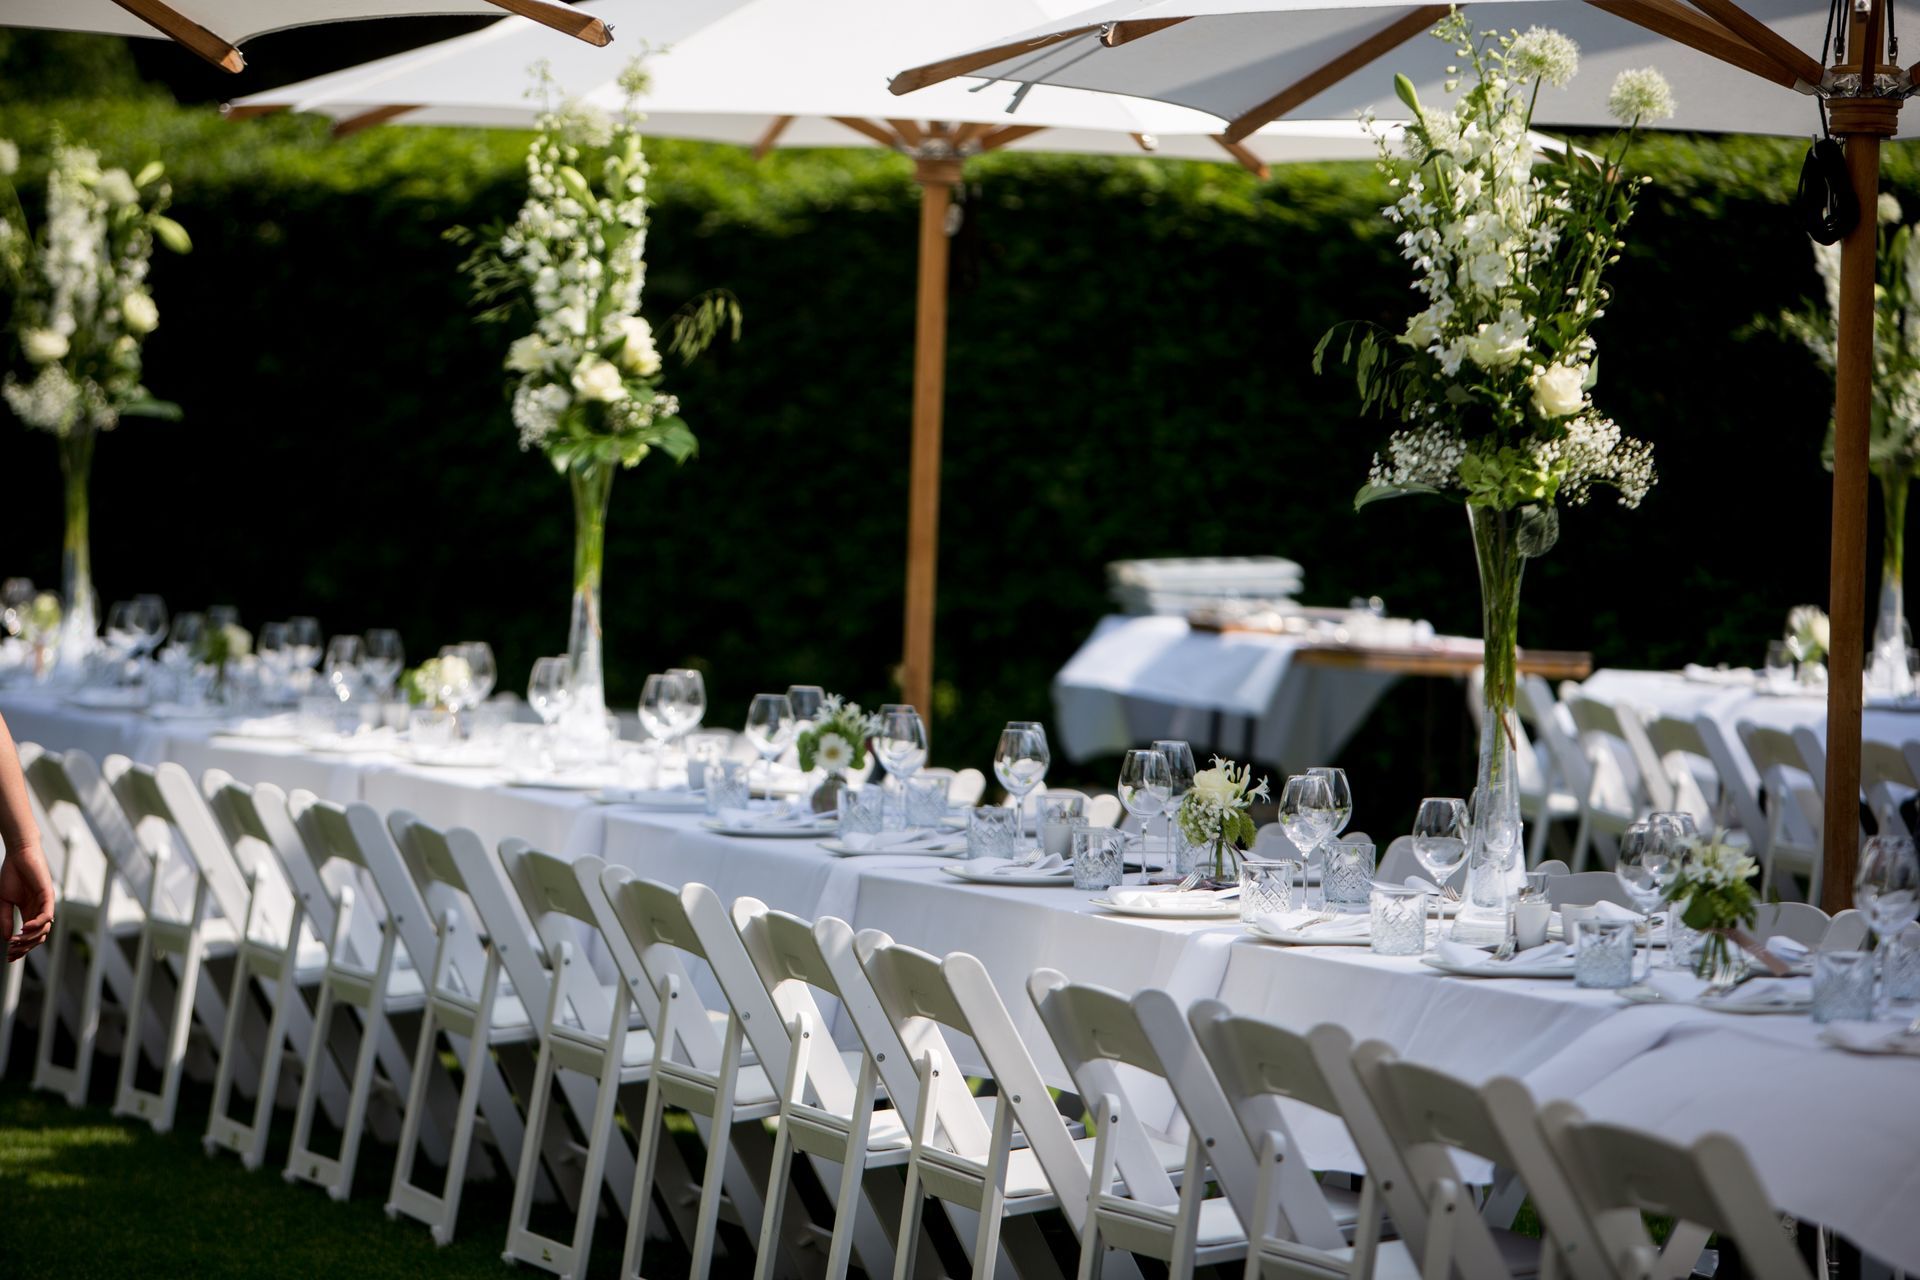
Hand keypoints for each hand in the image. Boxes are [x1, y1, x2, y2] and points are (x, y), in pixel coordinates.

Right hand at [2, 843, 53, 959]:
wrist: (18, 856)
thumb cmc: (12, 876)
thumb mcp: (5, 901)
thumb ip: (7, 919)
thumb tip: (7, 938)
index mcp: (30, 912)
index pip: (30, 936)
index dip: (21, 949)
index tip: (9, 957)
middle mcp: (40, 910)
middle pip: (38, 937)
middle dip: (25, 948)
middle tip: (11, 953)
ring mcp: (45, 904)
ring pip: (44, 929)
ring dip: (30, 939)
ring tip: (15, 942)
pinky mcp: (48, 895)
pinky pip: (46, 915)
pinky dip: (37, 924)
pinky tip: (24, 928)